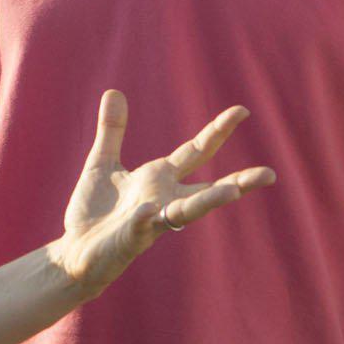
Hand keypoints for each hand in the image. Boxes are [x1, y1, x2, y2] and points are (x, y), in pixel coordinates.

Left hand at [49, 93, 275, 296]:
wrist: (73, 252)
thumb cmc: (92, 212)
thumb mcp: (103, 163)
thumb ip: (112, 130)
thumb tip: (114, 91)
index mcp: (160, 178)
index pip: (196, 151)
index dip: (218, 131)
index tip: (241, 111)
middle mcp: (165, 199)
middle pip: (209, 188)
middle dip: (239, 181)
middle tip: (270, 174)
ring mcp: (151, 220)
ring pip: (187, 211)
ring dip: (211, 201)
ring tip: (235, 192)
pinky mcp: (131, 238)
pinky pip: (141, 226)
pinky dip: (144, 219)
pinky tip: (147, 212)